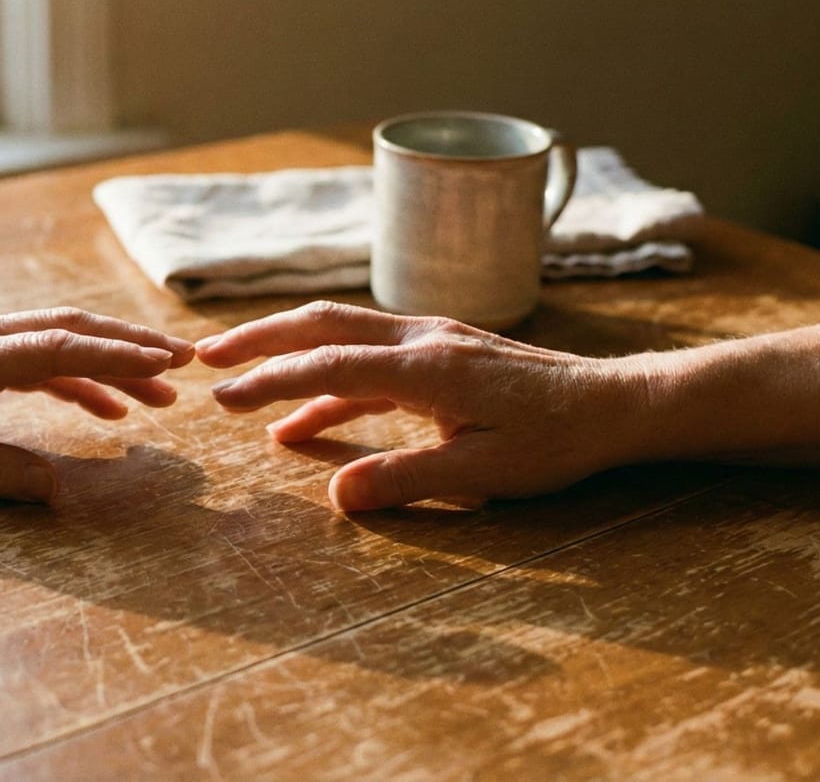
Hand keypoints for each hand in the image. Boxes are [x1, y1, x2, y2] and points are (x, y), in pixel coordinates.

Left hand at [0, 308, 193, 500]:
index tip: (166, 364)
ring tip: (160, 393)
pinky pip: (31, 354)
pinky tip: (104, 405)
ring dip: (109, 360)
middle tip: (186, 364)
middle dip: (130, 344)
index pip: (53, 349)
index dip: (115, 356)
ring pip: (54, 337)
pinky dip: (74, 373)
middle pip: (66, 328)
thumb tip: (53, 488)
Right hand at [197, 301, 642, 510]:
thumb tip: (336, 495)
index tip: (222, 394)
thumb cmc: (554, 442)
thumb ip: (405, 481)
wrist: (614, 404)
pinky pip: (369, 357)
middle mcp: (422, 339)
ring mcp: (432, 338)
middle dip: (259, 340)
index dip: (270, 378)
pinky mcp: (442, 351)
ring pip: (342, 333)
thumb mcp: (483, 475)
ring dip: (288, 355)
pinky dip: (329, 379)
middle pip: (322, 324)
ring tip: (240, 389)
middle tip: (206, 360)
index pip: (329, 363)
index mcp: (427, 366)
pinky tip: (307, 417)